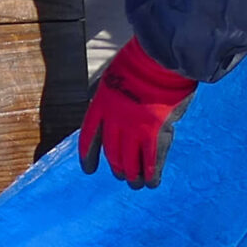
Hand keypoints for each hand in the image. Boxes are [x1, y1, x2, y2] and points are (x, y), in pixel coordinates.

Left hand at [78, 40, 197, 187]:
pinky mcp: (156, 134)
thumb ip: (113, 96)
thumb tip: (117, 108)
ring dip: (133, 175)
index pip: (89, 136)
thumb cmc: (140, 63)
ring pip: (130, 161)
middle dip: (116, 167)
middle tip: (121, 175)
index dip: (88, 155)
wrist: (158, 62)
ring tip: (135, 183)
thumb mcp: (114, 77)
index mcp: (100, 106)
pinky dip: (151, 173)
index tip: (88, 170)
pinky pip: (151, 160)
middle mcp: (114, 121)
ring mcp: (134, 129)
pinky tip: (151, 182)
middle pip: (112, 152)